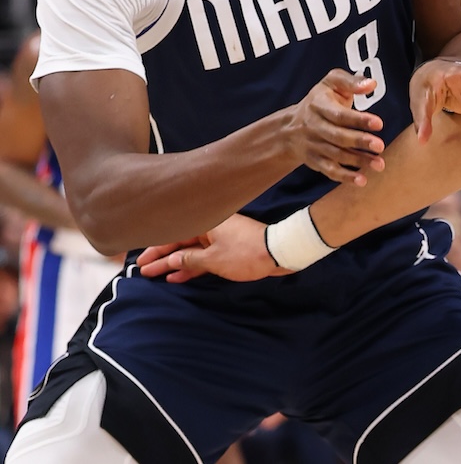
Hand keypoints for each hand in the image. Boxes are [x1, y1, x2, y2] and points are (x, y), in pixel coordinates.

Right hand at [136, 213, 287, 282]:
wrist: (280, 252)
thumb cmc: (246, 253)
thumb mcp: (213, 260)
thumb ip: (189, 260)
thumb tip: (172, 260)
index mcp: (205, 223)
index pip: (173, 236)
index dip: (155, 250)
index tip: (141, 261)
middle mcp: (210, 228)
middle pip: (180, 243)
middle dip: (161, 258)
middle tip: (143, 271)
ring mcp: (220, 239)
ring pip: (191, 252)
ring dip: (174, 264)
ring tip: (155, 276)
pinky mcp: (228, 249)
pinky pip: (204, 258)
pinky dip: (192, 266)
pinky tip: (177, 277)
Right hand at [282, 69, 385, 185]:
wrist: (291, 126)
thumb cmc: (322, 100)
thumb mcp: (332, 83)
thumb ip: (351, 82)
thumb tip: (371, 84)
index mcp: (318, 105)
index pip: (339, 115)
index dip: (359, 120)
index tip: (379, 123)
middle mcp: (314, 126)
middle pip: (337, 136)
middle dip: (359, 142)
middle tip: (380, 146)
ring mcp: (313, 145)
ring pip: (336, 155)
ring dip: (358, 161)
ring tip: (380, 165)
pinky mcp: (315, 161)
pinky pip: (329, 170)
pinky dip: (345, 177)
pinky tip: (362, 180)